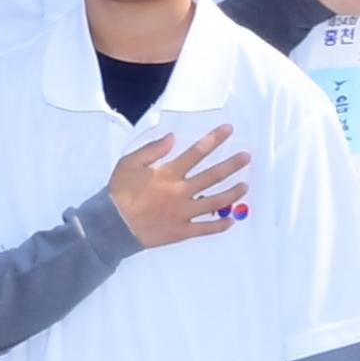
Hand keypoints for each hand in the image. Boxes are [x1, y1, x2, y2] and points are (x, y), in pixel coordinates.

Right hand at [108, 126, 248, 248]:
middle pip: (212, 176)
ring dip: (232, 193)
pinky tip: (231, 221)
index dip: (214, 139)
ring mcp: (183, 213)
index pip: (197, 152)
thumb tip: (173, 138)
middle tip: (247, 157)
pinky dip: (219, 225)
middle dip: (232, 165)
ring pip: (214, 202)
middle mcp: (181, 191)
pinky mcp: (182, 231)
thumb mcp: (129, 163)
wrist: (112, 225)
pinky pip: (205, 229)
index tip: (229, 130)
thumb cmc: (120, 192)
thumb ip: (152, 149)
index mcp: (169, 173)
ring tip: (245, 186)